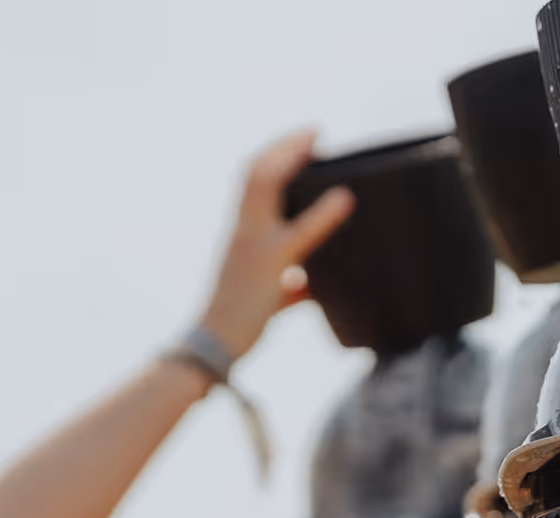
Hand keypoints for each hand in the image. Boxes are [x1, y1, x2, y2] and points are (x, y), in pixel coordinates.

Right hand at [196, 131, 357, 362]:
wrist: (214, 344)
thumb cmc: (239, 322)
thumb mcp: (269, 296)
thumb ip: (291, 284)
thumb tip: (310, 285)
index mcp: (241, 233)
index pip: (249, 181)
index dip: (271, 155)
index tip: (297, 141)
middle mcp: (243, 230)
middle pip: (255, 171)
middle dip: (283, 145)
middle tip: (314, 131)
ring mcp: (254, 244)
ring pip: (264, 184)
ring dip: (290, 157)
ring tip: (318, 141)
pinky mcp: (271, 264)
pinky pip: (301, 232)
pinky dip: (323, 213)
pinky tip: (345, 198)